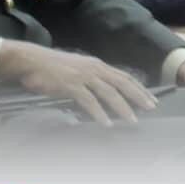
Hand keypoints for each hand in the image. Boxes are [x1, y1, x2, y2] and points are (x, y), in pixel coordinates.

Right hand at [0, 41, 156, 126]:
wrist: (33, 60)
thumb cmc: (54, 67)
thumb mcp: (80, 69)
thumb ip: (94, 78)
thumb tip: (106, 90)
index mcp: (99, 65)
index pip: (125, 77)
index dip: (139, 88)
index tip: (151, 98)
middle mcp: (95, 69)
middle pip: (123, 83)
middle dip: (138, 96)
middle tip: (151, 108)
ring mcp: (84, 76)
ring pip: (109, 93)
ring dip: (122, 108)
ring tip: (132, 120)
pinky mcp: (71, 85)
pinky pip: (89, 101)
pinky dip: (99, 113)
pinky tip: (106, 123)